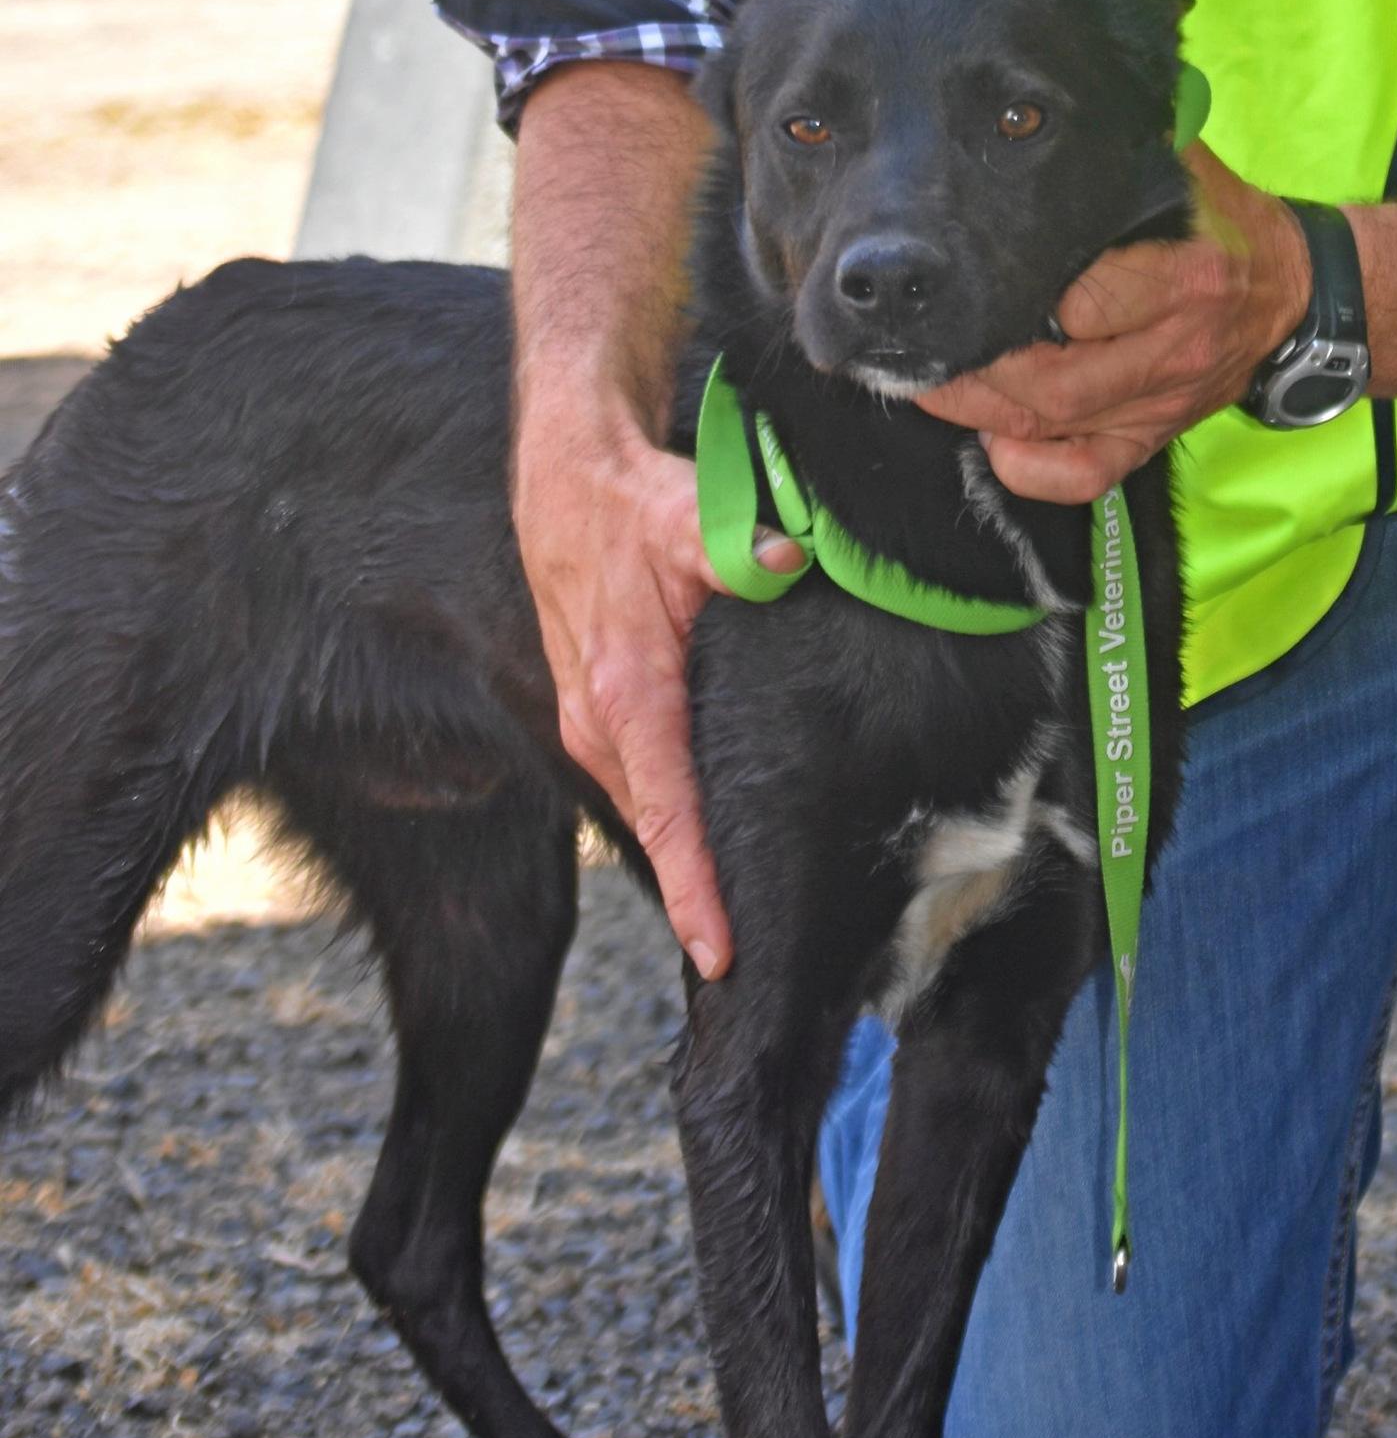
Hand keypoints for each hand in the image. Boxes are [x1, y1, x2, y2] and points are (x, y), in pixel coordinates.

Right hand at [512, 395, 802, 980]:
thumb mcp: (684, 517)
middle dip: (698, 897)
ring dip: (684, 861)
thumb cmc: (627, 503)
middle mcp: (599, 724)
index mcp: (623, 694)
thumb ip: (738, 547)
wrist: (567, 476)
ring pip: (646, 810)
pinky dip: (671, 820)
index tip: (719, 952)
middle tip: (756, 961)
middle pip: (657, 831)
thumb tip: (788, 561)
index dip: (693, 887)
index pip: (666, 812)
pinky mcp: (596, 712)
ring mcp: (592, 722)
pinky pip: (640, 783)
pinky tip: (710, 841)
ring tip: (737, 924)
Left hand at [917, 147, 1315, 500]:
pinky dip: (1033, 473)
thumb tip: (1070, 90)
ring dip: (982, 412)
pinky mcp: (1154, 438)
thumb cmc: (1226, 227)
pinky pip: (1089, 474)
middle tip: (923, 344)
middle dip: (978, 368)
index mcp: (1185, 277)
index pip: (1089, 300)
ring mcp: (1162, 402)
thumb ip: (1137, 142)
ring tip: (928, 384)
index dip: (1025, 294)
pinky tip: (991, 443)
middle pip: (1057, 379)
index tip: (973, 275)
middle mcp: (1174, 348)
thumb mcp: (1194, 173)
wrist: (1295, 297)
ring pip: (1058, 427)